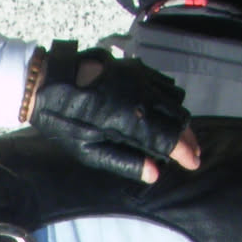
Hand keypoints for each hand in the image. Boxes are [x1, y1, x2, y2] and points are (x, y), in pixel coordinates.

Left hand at [29, 41, 200, 182]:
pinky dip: (170, 100)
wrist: (49, 81)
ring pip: (175, 99)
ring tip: (178, 135)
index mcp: (131, 120)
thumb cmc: (63, 120)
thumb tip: (153, 173)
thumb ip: (124, 162)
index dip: (185, 153)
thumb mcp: (88, 150)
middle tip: (190, 153)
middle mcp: (141, 96)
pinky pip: (163, 84)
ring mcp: (140, 78)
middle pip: (179, 118)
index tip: (193, 163)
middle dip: (188, 138)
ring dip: (180, 119)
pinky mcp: (135, 68)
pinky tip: (164, 111)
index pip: (170, 138)